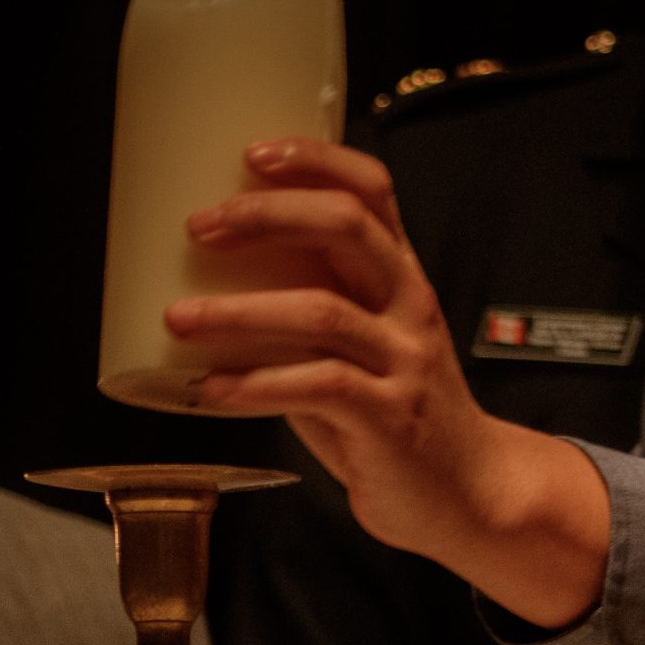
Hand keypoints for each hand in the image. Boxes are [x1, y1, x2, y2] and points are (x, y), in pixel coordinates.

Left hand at [171, 138, 610, 628]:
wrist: (465, 492)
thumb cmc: (388, 415)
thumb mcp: (349, 348)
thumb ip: (298, 314)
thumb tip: (204, 290)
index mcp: (397, 277)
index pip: (371, 190)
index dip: (316, 161)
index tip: (252, 152)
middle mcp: (407, 305)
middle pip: (347, 228)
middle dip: (268, 216)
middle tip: (199, 226)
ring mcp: (402, 360)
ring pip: (322, 312)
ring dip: (239, 310)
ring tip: (180, 317)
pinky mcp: (389, 418)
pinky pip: (319, 388)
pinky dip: (256, 384)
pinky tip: (211, 388)